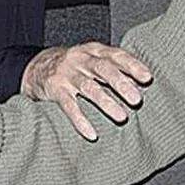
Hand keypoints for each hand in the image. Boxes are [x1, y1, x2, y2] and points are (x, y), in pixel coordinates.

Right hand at [21, 42, 152, 140]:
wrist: (37, 68)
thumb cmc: (76, 67)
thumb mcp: (94, 61)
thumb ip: (115, 70)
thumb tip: (141, 84)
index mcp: (94, 51)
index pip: (115, 55)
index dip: (132, 65)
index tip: (147, 78)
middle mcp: (81, 60)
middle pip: (102, 69)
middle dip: (121, 83)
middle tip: (137, 99)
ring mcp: (67, 74)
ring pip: (88, 87)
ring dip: (105, 102)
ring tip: (122, 117)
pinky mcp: (55, 90)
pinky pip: (68, 106)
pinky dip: (80, 121)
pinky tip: (91, 134)